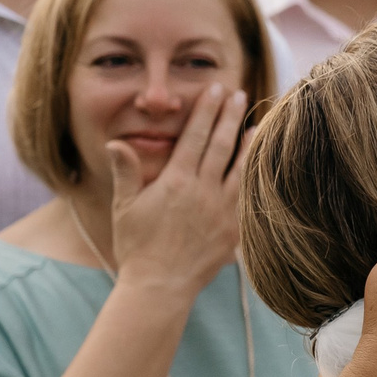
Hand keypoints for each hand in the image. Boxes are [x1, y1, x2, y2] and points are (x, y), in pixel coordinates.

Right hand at [106, 82, 248, 298]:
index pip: (194, 136)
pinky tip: (260, 168)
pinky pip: (248, 198)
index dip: (206, 110)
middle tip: (238, 93)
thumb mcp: (125, 207)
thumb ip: (126, 172)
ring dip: (249, 144)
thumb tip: (116, 142)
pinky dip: (255, 178)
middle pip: (221, 145)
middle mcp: (202, 191)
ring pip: (241, 169)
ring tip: (257, 124)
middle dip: (229, 116)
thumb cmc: (137, 247)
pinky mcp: (234, 230)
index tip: (215, 90)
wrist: (159, 286)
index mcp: (175, 181)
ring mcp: (221, 211)